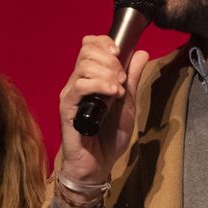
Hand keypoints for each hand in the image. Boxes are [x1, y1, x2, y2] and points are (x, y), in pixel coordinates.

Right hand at [55, 35, 150, 193]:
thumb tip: (140, 52)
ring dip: (107, 73)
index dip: (105, 43)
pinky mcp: (67, 108)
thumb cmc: (110, 138)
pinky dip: (99, 85)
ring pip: (84, 65)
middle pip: (87, 50)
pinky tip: (112, 94)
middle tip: (122, 81)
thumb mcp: (128, 104)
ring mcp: (71, 94)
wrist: (98, 164)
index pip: (89, 44)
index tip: (121, 55)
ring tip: (118, 91)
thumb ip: (132, 79)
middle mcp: (77, 82)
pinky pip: (80, 86)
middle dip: (111, 60)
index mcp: (90, 78)